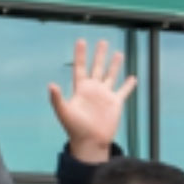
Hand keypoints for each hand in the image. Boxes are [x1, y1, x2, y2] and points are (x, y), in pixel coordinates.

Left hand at [47, 39, 135, 162]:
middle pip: (97, 68)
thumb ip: (57, 99)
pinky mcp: (115, 104)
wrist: (90, 142)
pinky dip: (128, 85)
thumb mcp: (64, 113)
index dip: (80, 54)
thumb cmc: (75, 129)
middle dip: (100, 55)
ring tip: (118, 53)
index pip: (80, 67)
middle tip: (102, 41)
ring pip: (111, 76)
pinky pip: (123, 91)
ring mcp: (105, 96)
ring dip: (114, 65)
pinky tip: (132, 77)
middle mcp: (93, 90)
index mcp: (81, 89)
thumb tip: (51, 85)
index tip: (81, 41)